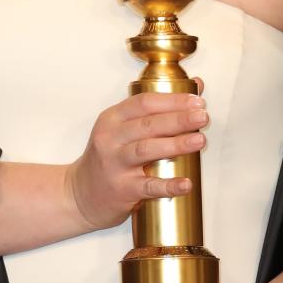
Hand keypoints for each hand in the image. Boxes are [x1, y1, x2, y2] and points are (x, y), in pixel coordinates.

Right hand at [64, 81, 208, 231]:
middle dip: (179, 119)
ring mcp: (114, 164)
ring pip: (147, 150)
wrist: (80, 195)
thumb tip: (196, 87)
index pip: (144, 103)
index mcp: (112, 119)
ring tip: (199, 140)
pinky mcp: (121, 189)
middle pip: (148, 124)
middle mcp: (110, 139)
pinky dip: (168, 185)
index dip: (172, 100)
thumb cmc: (108, 159)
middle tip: (202, 117)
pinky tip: (185, 183)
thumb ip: (156, 111)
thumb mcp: (122, 130)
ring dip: (176, 144)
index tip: (197, 101)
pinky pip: (147, 186)